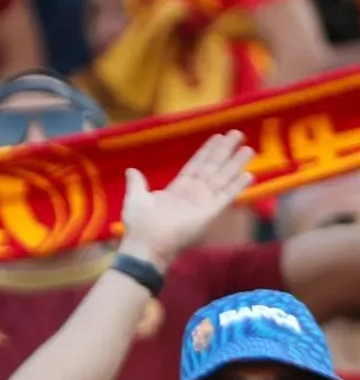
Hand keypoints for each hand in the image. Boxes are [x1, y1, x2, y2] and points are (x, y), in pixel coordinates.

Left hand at [118, 131, 253, 271]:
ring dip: (235, 164)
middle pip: (213, 167)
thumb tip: (131, 170)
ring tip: (249, 149)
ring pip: (222, 178)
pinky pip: (226, 196)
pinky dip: (237, 186)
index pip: (196, 165)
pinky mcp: (210, 212)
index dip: (207, 151)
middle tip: (238, 134)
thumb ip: (137, 183)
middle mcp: (193, 193)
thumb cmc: (140, 224)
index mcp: (177, 188)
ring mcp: (203, 202)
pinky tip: (249, 175)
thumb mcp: (135, 198)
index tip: (218, 137)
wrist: (146, 245)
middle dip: (225, 151)